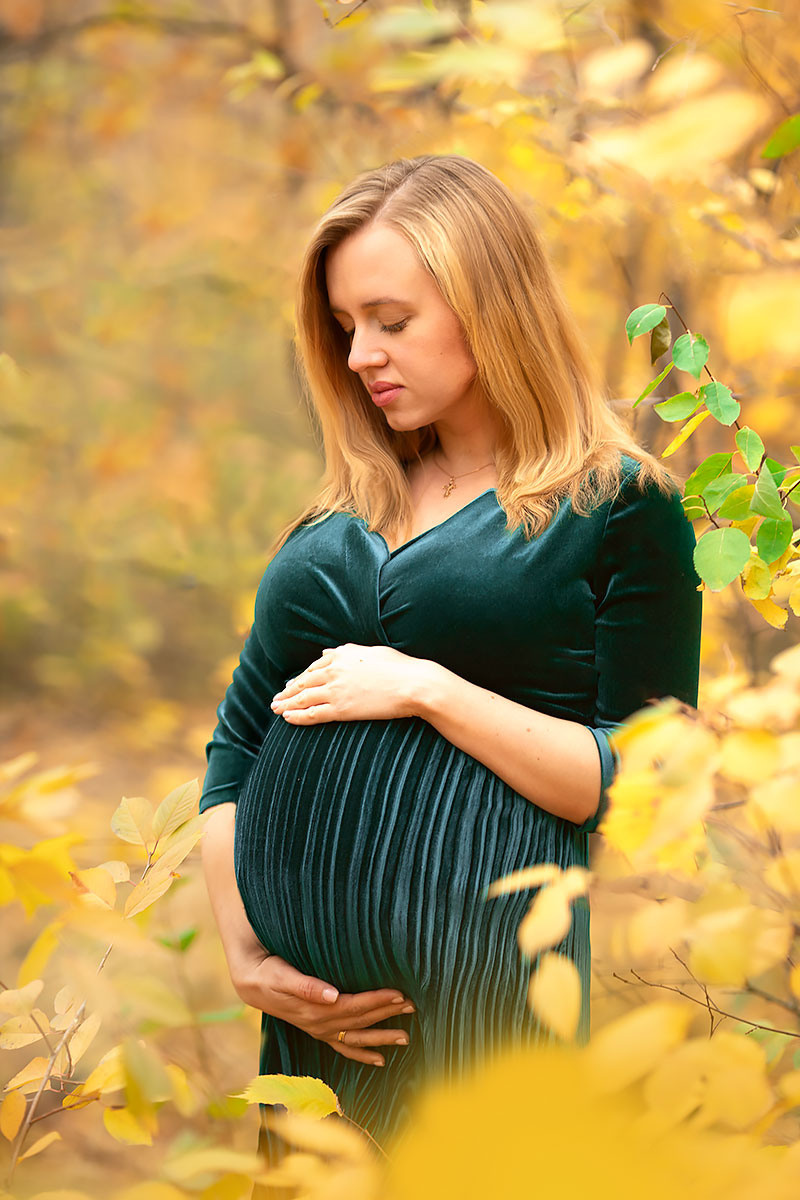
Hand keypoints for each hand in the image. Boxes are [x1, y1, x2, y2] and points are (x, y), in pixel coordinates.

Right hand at [232, 950, 414, 1067]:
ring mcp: (319, 1030)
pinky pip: (343, 1048)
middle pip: (360, 1022)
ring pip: (356, 1037)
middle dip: (387, 1015)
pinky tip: (379, 1060)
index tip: (399, 994)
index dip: (377, 1001)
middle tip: (413, 1006)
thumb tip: (332, 995)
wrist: (251, 984)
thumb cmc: (268, 973)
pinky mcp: (318, 1030)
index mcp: (315, 1010)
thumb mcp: (283, 975)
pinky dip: (362, 1055)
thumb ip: (306, 986)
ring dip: (381, 1036)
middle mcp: (320, 1024)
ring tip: (406, 1037)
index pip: (354, 1006)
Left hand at [270, 643, 434, 724]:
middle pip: (303, 682)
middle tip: (276, 699)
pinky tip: (287, 718)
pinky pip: (313, 714)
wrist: (413, 684)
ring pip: (303, 698)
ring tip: (276, 709)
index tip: (291, 685)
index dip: (300, 678)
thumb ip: (348, 651)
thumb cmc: (400, 667)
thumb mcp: (371, 651)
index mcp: (342, 655)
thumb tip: (328, 652)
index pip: (313, 668)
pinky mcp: (341, 709)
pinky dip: (297, 716)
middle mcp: (334, 671)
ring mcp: (336, 690)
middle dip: (287, 692)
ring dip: (286, 704)